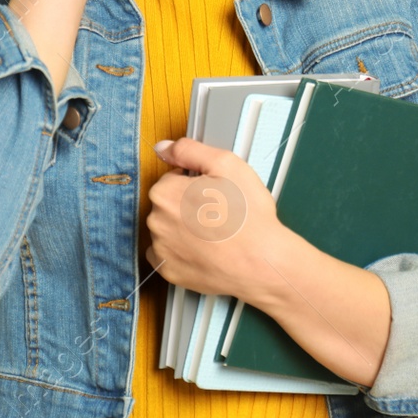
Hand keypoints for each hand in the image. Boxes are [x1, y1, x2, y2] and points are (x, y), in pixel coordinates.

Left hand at [143, 137, 294, 299]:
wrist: (261, 261)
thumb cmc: (248, 216)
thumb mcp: (227, 165)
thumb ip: (190, 150)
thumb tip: (165, 147)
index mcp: (165, 192)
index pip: (171, 178)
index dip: (195, 183)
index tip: (214, 192)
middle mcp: (156, 221)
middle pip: (168, 204)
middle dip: (188, 205)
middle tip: (219, 211)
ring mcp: (161, 249)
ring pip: (168, 229)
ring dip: (185, 228)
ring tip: (215, 232)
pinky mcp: (169, 270)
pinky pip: (169, 255)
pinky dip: (183, 251)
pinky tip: (205, 249)